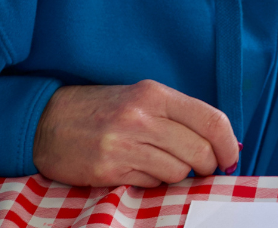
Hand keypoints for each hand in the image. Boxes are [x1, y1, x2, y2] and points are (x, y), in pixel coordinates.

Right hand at [33, 81, 239, 186]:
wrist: (47, 121)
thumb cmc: (103, 109)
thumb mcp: (143, 99)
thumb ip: (181, 116)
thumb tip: (224, 141)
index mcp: (155, 95)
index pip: (211, 120)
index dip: (228, 143)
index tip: (231, 156)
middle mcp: (142, 117)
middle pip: (199, 150)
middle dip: (209, 165)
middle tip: (204, 168)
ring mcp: (125, 144)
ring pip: (178, 171)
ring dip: (179, 174)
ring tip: (164, 165)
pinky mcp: (109, 169)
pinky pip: (152, 183)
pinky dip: (155, 181)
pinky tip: (140, 170)